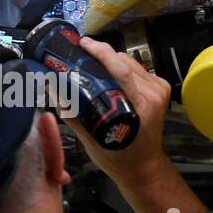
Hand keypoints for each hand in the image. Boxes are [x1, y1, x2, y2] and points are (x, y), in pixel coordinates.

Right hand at [68, 36, 172, 183]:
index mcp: (140, 106)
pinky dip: (122, 68)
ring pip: (131, 62)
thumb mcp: (92, 140)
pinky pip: (137, 69)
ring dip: (111, 61)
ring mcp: (159, 89)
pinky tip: (109, 75)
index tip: (83, 44)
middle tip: (81, 54)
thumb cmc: (119, 158)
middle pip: (124, 61)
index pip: (121, 69)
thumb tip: (52, 91)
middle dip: (101, 55)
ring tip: (92, 64)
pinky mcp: (161, 88)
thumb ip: (73, 114)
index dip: (101, 53)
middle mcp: (153, 94)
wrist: (144, 168)